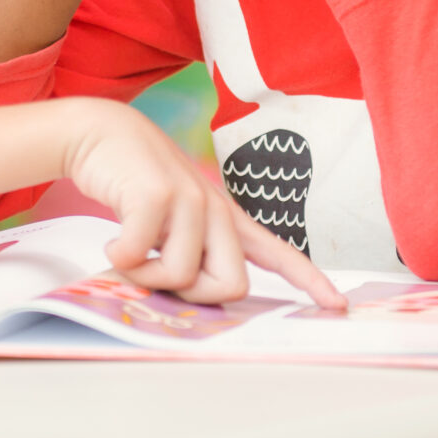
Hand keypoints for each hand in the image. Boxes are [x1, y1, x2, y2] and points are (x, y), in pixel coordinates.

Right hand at [55, 99, 345, 310]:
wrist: (100, 131)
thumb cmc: (133, 184)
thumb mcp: (171, 219)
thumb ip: (188, 251)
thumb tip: (187, 296)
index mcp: (225, 218)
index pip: (278, 253)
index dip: (309, 281)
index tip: (337, 306)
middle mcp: (216, 209)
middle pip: (231, 286)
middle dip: (192, 295)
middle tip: (157, 276)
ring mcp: (190, 199)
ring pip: (183, 276)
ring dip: (144, 277)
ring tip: (126, 249)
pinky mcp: (157, 194)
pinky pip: (139, 257)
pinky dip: (119, 258)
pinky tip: (111, 240)